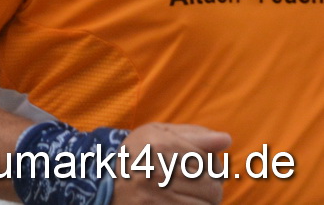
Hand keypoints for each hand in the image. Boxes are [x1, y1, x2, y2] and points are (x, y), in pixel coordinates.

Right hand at [113, 122, 229, 202]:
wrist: (106, 183)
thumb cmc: (138, 155)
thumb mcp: (158, 135)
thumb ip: (193, 135)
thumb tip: (226, 139)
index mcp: (162, 145)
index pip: (212, 162)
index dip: (209, 167)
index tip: (193, 166)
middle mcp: (161, 170)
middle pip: (213, 186)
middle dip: (208, 187)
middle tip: (187, 183)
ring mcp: (160, 196)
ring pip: (208, 203)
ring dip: (201, 201)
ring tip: (182, 194)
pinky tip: (179, 202)